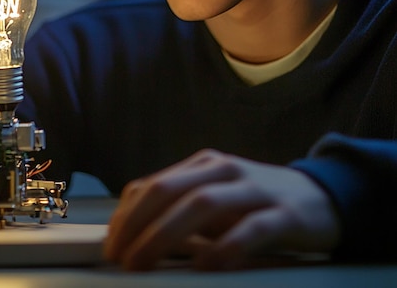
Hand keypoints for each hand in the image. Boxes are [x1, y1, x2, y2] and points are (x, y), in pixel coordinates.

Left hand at [104, 149, 340, 270]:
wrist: (322, 197)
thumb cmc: (256, 203)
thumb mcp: (215, 199)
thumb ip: (180, 211)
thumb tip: (135, 239)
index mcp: (202, 165)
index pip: (152, 184)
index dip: (126, 215)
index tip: (110, 246)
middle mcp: (223, 170)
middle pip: (170, 189)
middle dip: (137, 224)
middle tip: (120, 258)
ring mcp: (254, 188)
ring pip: (202, 204)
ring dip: (166, 234)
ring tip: (145, 262)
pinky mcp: (284, 214)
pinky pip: (250, 229)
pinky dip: (224, 248)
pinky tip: (205, 267)